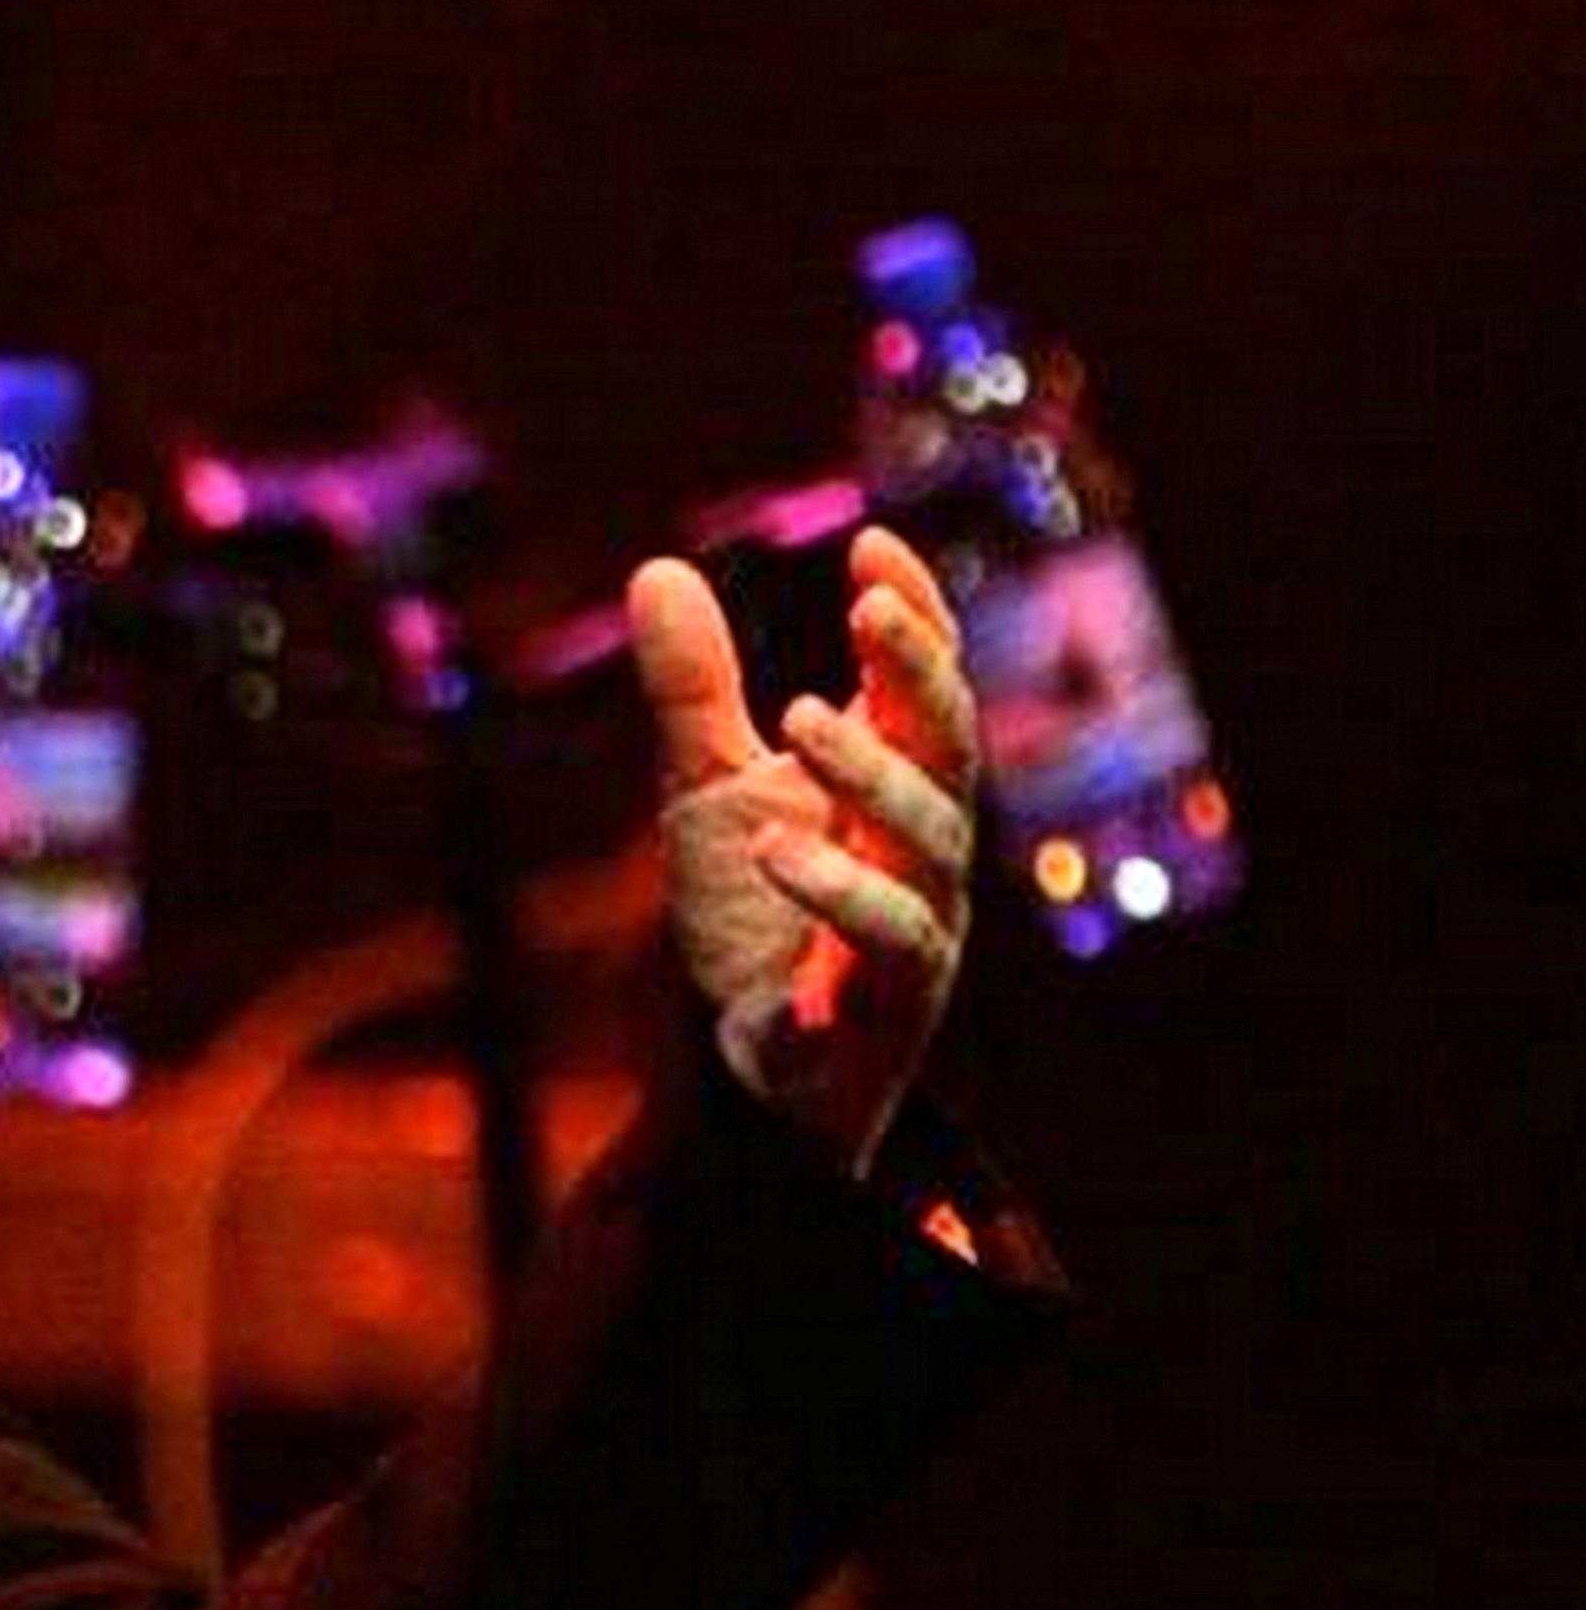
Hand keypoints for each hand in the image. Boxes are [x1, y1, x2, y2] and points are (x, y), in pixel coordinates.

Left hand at [628, 526, 979, 1176]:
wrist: (747, 1066)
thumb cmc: (754, 915)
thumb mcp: (706, 789)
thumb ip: (695, 691)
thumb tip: (661, 566)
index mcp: (891, 782)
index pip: (923, 684)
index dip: (915, 615)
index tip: (874, 543)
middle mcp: (922, 841)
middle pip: (948, 741)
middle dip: (917, 669)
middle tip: (869, 606)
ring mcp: (922, 917)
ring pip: (929, 834)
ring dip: (869, 769)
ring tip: (800, 715)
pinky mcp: (895, 995)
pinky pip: (892, 935)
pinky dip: (838, 888)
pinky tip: (773, 847)